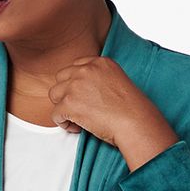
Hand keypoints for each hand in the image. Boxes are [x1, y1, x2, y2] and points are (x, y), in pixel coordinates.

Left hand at [47, 56, 179, 170]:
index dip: (76, 85)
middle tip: (80, 109)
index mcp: (99, 62)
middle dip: (66, 94)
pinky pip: (55, 114)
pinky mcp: (69, 103)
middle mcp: (85, 70)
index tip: (85, 98)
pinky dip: (64, 124)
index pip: (76, 67)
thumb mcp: (118, 82)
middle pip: (61, 79)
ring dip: (63, 108)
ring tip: (78, 119)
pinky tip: (78, 128)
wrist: (135, 122)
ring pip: (54, 95)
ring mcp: (75, 85)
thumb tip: (85, 92)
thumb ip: (100, 80)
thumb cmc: (131, 109)